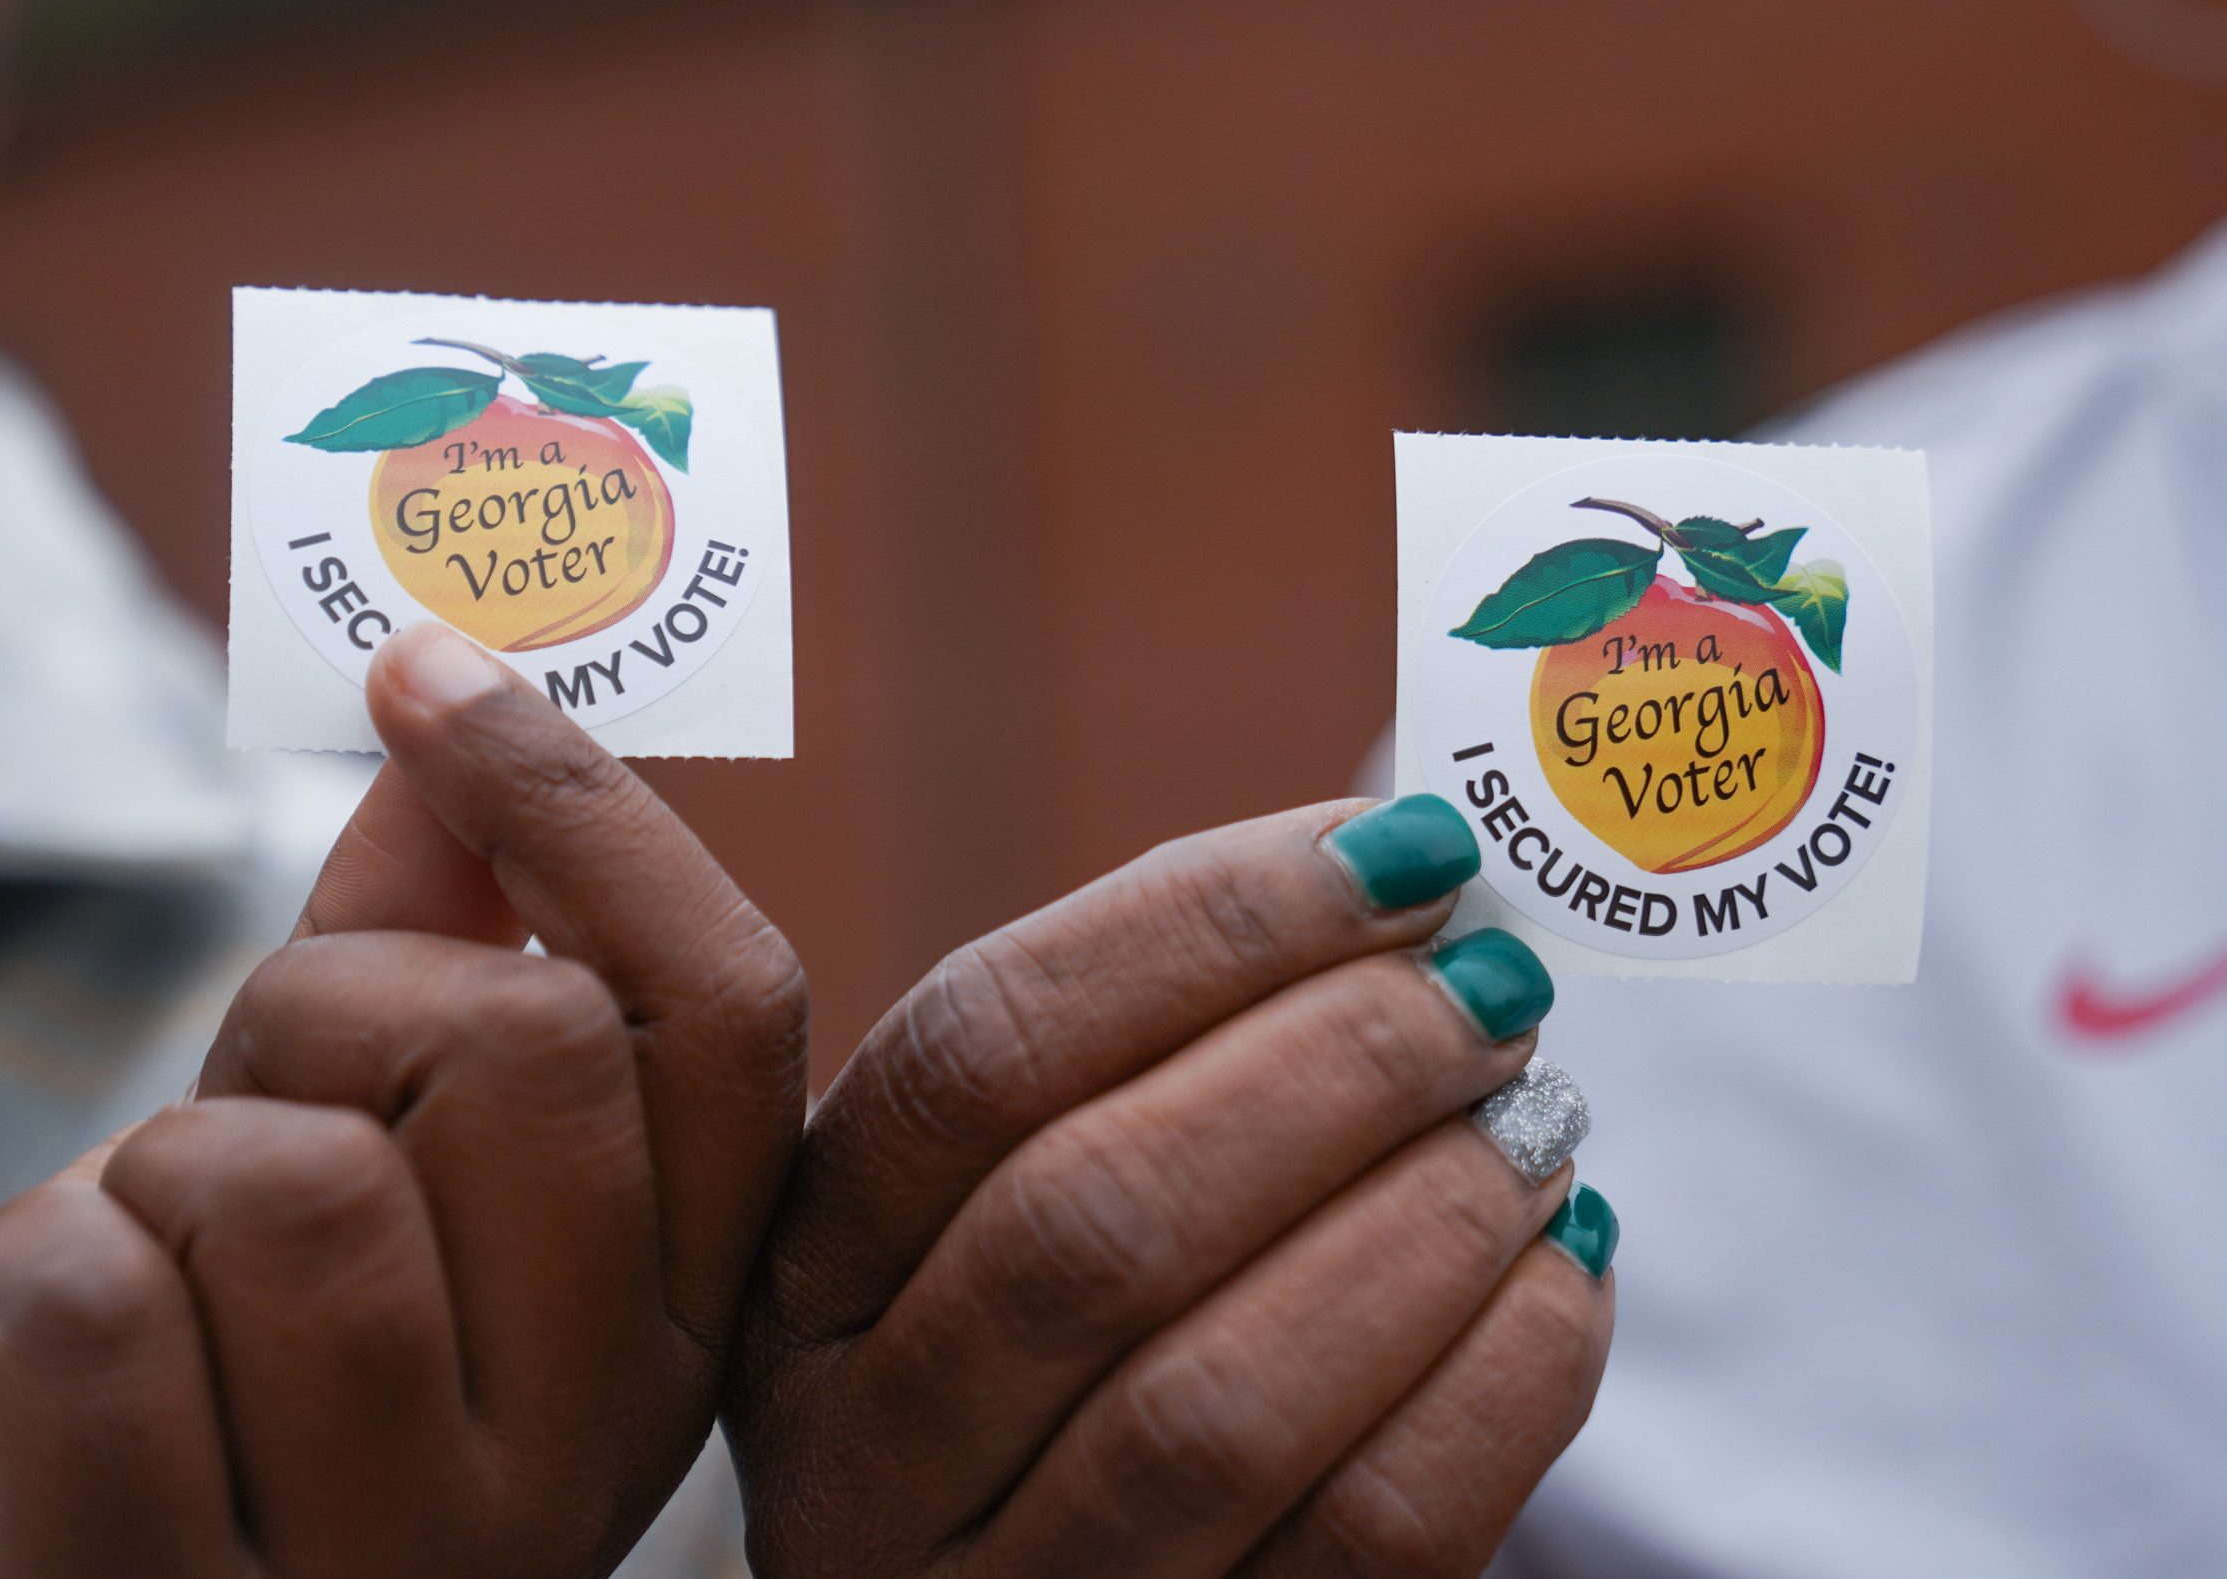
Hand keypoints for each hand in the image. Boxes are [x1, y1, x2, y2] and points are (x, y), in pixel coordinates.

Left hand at [0, 623, 808, 1577]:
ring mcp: (400, 1555)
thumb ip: (416, 948)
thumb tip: (456, 698)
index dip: (585, 807)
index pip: (725, 1014)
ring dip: (157, 1178)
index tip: (427, 668)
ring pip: (299, 1183)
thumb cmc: (181, 1394)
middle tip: (250, 1108)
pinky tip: (47, 1394)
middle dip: (319, 1016)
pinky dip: (25, 1281)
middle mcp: (584, 1457)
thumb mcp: (331, 1156)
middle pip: (521, 1046)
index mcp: (666, 1324)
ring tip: (154, 1290)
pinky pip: (98, 1304)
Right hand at [724, 796, 1614, 1578]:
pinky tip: (1561, 1272)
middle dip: (1333, 1069)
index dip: (1203, 930)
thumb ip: (1147, 1047)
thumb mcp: (1010, 1201)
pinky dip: (1500, 1383)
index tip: (1403, 857)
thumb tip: (1399, 871)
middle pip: (1093, 1218)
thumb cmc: (1074, 1346)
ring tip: (1540, 1117)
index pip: (976, 1052)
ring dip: (1421, 1221)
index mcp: (806, 1273)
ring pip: (1216, 1402)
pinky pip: (1365, 1540)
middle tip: (1495, 990)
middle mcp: (862, 1453)